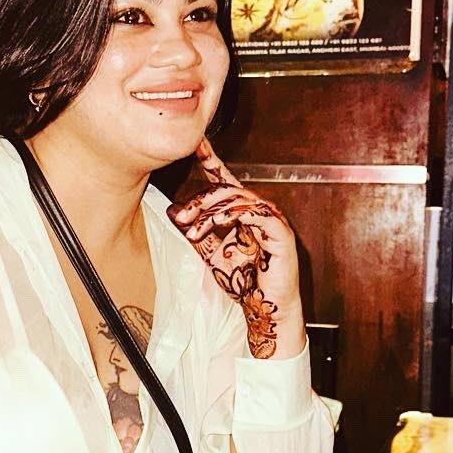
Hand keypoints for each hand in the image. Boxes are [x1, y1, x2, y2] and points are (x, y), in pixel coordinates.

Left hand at [167, 139, 303, 359]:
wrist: (264, 309)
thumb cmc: (244, 281)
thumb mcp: (210, 253)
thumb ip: (195, 232)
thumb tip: (172, 212)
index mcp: (244, 212)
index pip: (226, 181)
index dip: (212, 160)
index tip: (196, 143)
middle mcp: (259, 211)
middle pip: (227, 190)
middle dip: (199, 201)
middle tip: (181, 217)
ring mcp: (272, 220)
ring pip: (239, 199)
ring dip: (210, 213)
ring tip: (192, 231)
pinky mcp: (281, 234)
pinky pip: (257, 214)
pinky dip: (234, 216)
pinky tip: (217, 225)